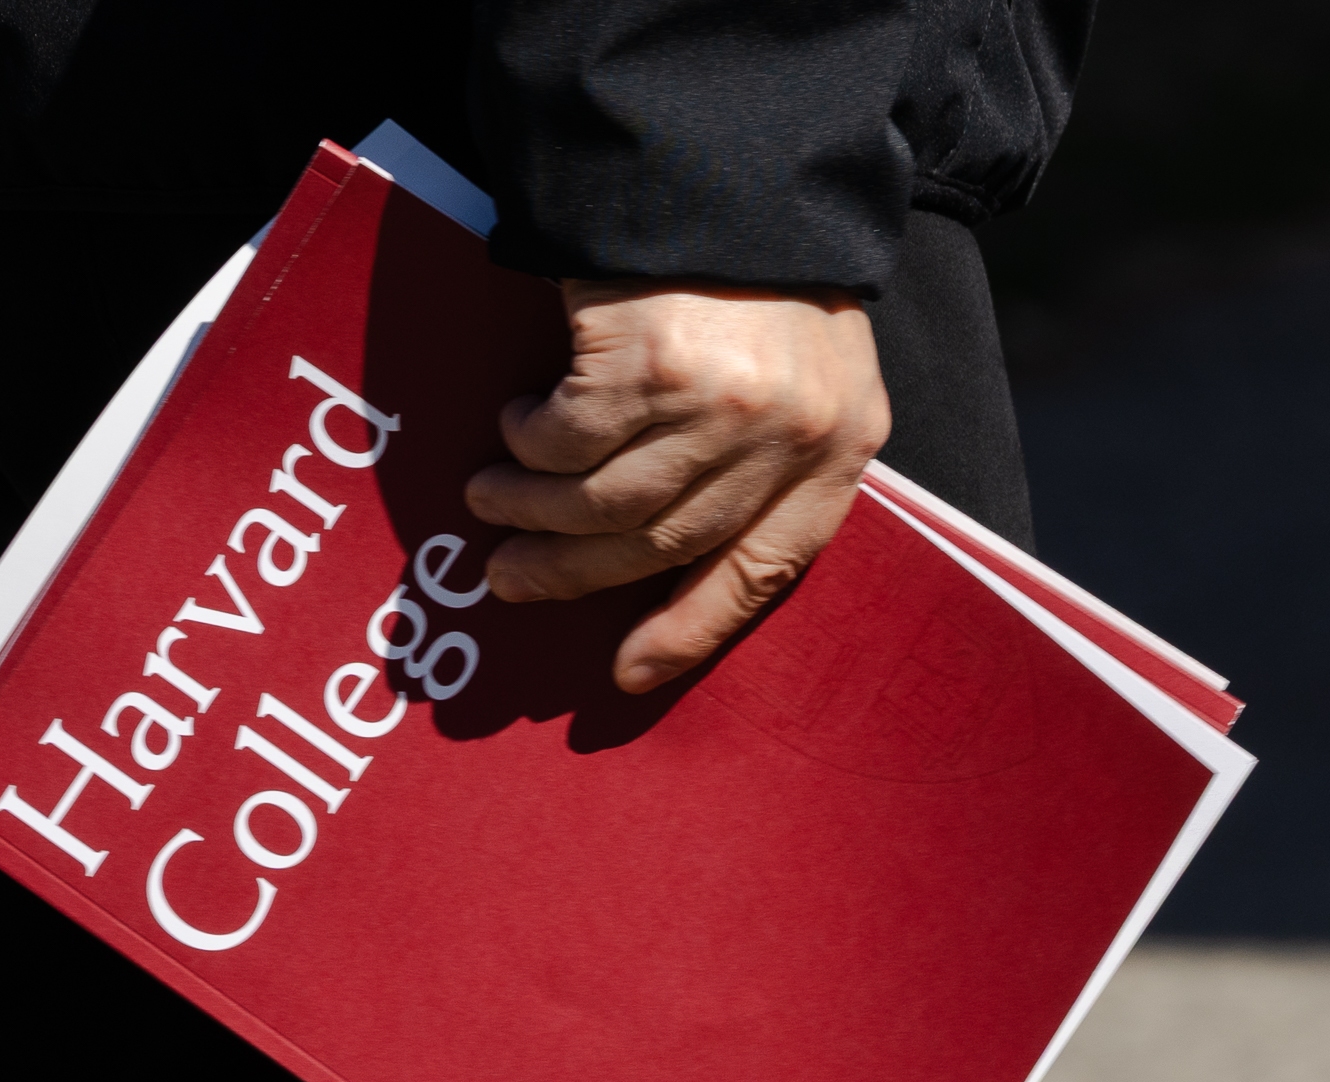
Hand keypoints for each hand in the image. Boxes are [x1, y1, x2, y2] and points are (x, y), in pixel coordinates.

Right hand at [463, 281, 891, 692]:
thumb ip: (767, 459)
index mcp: (840, 448)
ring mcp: (719, 403)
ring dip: (532, 511)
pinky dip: (528, 443)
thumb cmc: (764, 271)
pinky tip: (511, 425)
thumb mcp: (808, 369)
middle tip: (511, 582)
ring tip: (489, 501)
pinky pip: (566, 438)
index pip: (764, 572)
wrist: (732, 158)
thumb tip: (672, 556)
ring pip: (603, 503)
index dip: (689, 632)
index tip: (626, 675)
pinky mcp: (650, 362)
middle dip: (573, 577)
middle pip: (663, 546)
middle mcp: (785, 436)